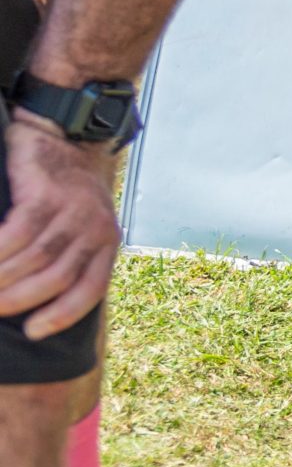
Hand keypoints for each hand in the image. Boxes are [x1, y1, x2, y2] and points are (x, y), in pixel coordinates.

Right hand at [0, 117, 118, 339]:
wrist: (64, 135)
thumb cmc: (64, 191)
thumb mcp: (80, 225)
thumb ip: (71, 257)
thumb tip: (41, 302)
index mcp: (107, 240)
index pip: (91, 289)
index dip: (62, 315)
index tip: (34, 332)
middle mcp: (95, 227)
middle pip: (55, 279)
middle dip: (18, 302)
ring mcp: (71, 210)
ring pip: (33, 260)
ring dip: (1, 281)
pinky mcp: (44, 195)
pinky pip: (15, 235)